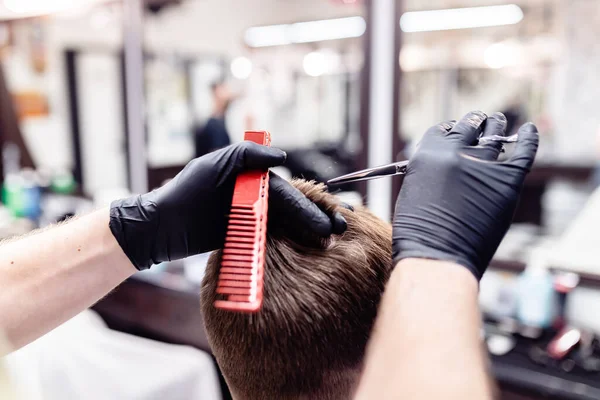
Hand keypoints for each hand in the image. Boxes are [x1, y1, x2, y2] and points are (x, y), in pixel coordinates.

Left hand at [110, 142, 346, 269]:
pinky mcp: (241, 239)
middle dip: (316, 222)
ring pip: (286, 227)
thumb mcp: (215, 164)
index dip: (311, 207)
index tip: (330, 220)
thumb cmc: (186, 191)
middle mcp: (254, 198)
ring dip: (308, 235)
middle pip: (292, 211)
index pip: (289, 194)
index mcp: (252, 179)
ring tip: (330, 247)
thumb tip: (283, 157)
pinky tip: (305, 254)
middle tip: (340, 235)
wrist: (161, 227)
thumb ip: (248, 155)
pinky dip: (289, 246)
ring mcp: (249, 219)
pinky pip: (270, 242)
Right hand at [392, 111, 538, 279]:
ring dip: (495, 126)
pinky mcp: (507, 182)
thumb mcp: (412, 190)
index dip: (450, 130)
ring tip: (497, 122)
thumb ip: (428, 171)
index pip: (443, 130)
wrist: (437, 255)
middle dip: (474, 123)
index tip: (454, 132)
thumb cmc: (419, 232)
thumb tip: (444, 166)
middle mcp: (455, 152)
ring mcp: (483, 166)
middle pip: (470, 126)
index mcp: (428, 152)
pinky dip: (529, 139)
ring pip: (494, 135)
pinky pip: (523, 152)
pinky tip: (529, 130)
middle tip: (480, 122)